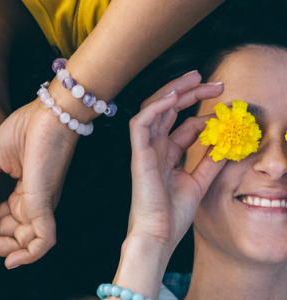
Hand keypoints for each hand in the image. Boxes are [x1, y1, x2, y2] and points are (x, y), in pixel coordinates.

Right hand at [0, 99, 78, 268]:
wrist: (48, 115)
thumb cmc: (24, 130)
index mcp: (23, 193)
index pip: (0, 219)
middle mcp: (33, 203)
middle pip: (9, 234)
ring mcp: (41, 205)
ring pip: (22, 243)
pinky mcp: (45, 204)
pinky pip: (43, 241)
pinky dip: (28, 256)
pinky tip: (10, 261)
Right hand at [128, 71, 225, 249]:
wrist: (159, 234)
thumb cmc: (174, 213)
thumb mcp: (199, 182)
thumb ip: (210, 162)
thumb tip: (227, 143)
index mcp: (167, 153)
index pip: (184, 123)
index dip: (205, 113)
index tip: (227, 110)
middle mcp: (155, 146)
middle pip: (169, 109)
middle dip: (190, 92)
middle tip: (215, 83)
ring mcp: (145, 149)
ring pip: (153, 109)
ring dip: (172, 91)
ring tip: (196, 78)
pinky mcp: (138, 154)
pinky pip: (140, 123)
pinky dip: (155, 107)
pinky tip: (174, 97)